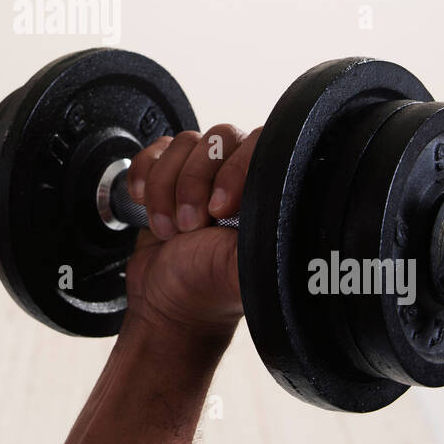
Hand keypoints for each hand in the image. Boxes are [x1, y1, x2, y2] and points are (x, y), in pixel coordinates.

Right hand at [123, 123, 261, 344]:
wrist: (165, 305)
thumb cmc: (207, 290)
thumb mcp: (243, 270)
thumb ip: (269, 246)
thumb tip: (298, 235)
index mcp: (268, 193)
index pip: (261, 144)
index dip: (235, 170)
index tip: (219, 209)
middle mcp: (238, 177)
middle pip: (219, 139)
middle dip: (194, 182)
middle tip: (191, 226)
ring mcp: (202, 174)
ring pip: (183, 144)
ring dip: (165, 188)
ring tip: (169, 228)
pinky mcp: (168, 175)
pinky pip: (154, 151)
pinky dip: (145, 175)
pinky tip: (145, 203)